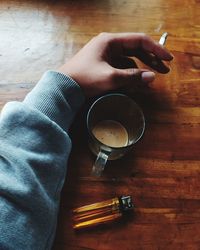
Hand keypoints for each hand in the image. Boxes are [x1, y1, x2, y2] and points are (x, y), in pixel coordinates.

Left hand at [58, 32, 172, 96]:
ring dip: (141, 68)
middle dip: (151, 59)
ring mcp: (105, 56)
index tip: (168, 59)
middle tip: (164, 69)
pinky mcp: (103, 66)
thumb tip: (152, 77)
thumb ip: (132, 76)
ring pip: (129, 59)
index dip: (156, 49)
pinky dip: (130, 74)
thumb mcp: (110, 78)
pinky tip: (136, 82)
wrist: (63, 87)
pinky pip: (121, 67)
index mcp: (110, 41)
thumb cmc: (84, 79)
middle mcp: (109, 45)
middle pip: (136, 49)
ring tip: (152, 78)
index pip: (139, 41)